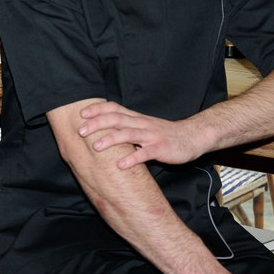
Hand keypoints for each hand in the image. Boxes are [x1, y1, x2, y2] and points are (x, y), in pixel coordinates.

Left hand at [78, 101, 204, 168]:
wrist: (192, 137)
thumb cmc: (165, 134)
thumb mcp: (145, 126)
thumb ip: (128, 127)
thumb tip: (105, 130)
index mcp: (137, 118)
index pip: (114, 108)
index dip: (98, 109)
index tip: (81, 113)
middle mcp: (142, 124)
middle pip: (117, 119)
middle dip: (97, 124)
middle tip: (80, 130)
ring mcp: (151, 136)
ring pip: (128, 134)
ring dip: (110, 139)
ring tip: (95, 147)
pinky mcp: (160, 148)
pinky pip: (144, 153)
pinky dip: (132, 158)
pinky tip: (120, 165)